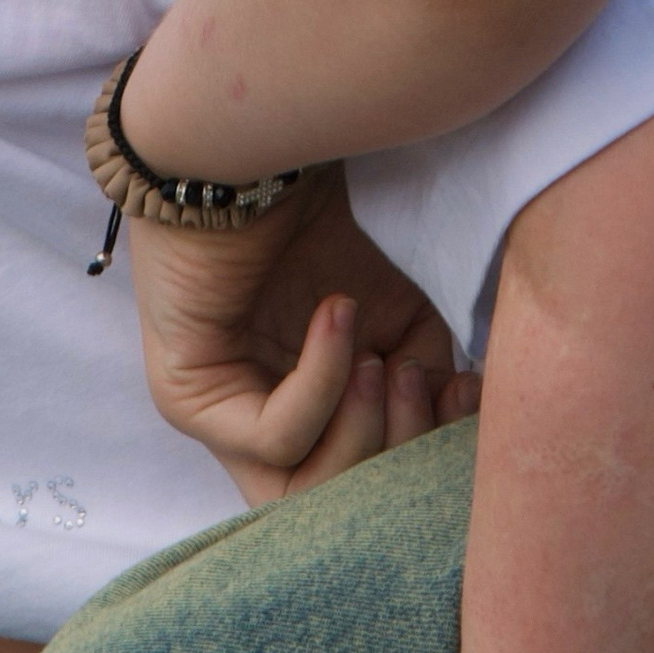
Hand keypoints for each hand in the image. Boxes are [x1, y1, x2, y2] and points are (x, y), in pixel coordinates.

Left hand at [124, 169, 479, 504]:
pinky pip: (273, 435)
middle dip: (398, 456)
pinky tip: (337, 314)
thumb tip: (457, 445)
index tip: (466, 395)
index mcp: (307, 420)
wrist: (250, 145)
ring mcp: (216, 420)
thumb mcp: (397, 318)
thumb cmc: (320, 226)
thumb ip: (423, 384)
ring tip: (382, 360)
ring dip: (363, 430)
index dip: (422, 457)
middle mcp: (254, 431)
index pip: (363, 488)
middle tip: (421, 380)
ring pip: (300, 494)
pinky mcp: (187, 397)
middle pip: (335, 507)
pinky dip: (322, 381)